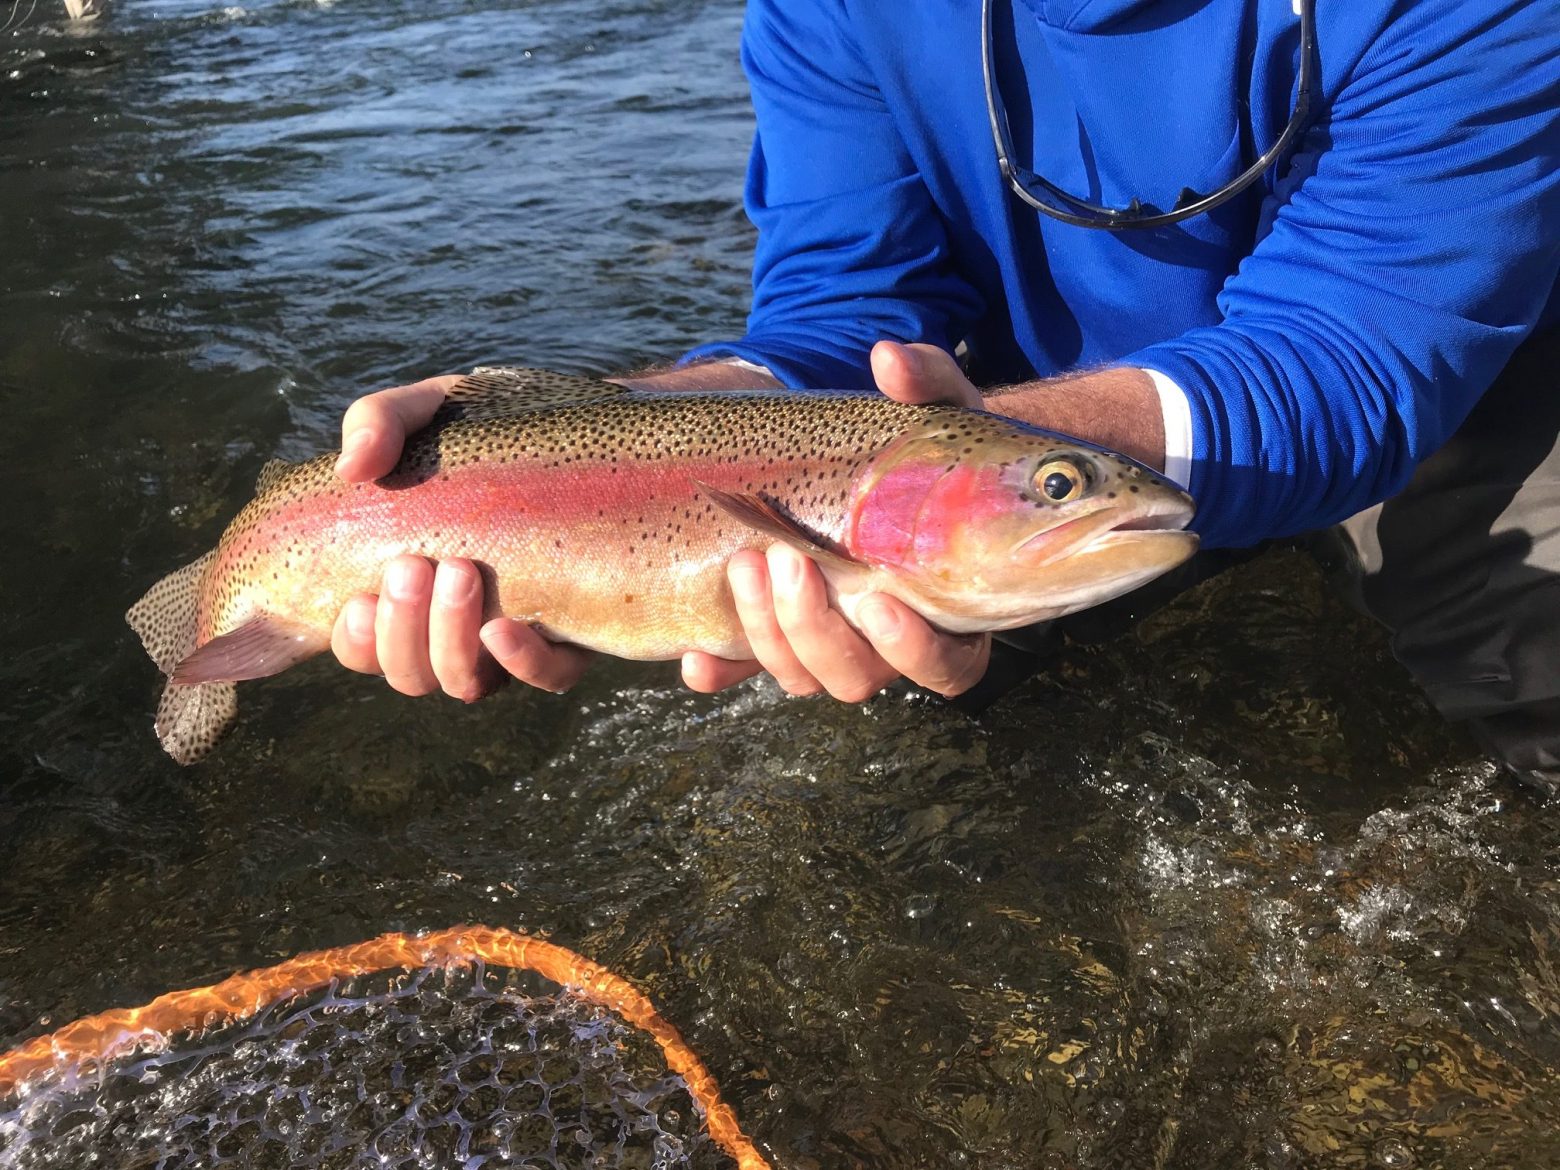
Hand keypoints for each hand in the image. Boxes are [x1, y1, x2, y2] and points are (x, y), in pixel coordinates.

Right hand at [330, 376, 593, 697]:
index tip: (359, 598)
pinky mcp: (577, 634)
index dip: (355, 640)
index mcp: (409, 590)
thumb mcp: (428, 411)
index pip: (364, 646)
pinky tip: (504, 627)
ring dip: (450, 642)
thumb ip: (379, 421)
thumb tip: (351, 468)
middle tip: (414, 566)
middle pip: (411, 674)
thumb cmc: (491, 426)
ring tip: (459, 572)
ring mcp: (515, 634)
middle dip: (403, 631)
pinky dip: (520, 661)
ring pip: (466, 683)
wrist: (590, 425)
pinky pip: (548, 675)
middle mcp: (457, 625)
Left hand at [681, 340, 991, 700]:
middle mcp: (889, 643)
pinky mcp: (781, 632)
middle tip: (789, 560)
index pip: (945, 665)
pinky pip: (749, 668)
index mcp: (948, 610)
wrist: (879, 464)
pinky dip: (723, 669)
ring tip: (746, 562)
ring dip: (767, 634)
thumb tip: (888, 358)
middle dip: (815, 627)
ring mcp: (831, 642)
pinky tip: (696, 657)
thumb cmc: (925, 445)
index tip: (878, 600)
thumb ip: (925, 383)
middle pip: (858, 676)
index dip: (913, 648)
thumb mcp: (937, 409)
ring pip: (802, 675)